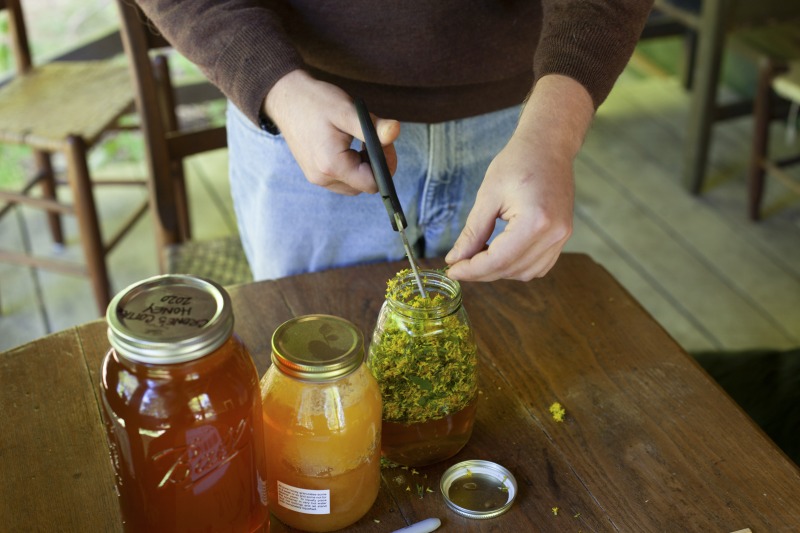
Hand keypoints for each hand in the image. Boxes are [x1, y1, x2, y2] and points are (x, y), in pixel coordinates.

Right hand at [264, 70, 399, 194]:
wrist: (286, 97)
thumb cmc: (316, 101)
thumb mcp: (348, 110)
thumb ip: (373, 127)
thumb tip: (395, 131)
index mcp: (332, 165)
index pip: (373, 183)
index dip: (386, 165)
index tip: (384, 143)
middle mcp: (323, 177)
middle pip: (365, 186)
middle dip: (375, 165)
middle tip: (373, 138)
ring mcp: (317, 178)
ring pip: (354, 184)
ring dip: (364, 166)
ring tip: (359, 140)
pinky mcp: (315, 174)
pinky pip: (342, 179)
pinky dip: (352, 166)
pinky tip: (349, 145)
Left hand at [444, 75, 594, 281]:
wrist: (548, 146)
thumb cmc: (518, 162)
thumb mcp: (488, 195)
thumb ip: (472, 232)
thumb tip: (456, 259)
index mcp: (535, 222)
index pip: (498, 260)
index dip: (472, 270)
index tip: (452, 271)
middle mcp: (554, 234)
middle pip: (510, 269)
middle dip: (482, 272)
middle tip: (459, 264)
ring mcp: (562, 237)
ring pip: (525, 273)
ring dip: (499, 271)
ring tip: (478, 256)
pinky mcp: (563, 237)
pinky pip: (538, 266)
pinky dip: (516, 266)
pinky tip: (500, 254)